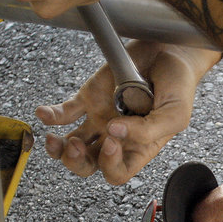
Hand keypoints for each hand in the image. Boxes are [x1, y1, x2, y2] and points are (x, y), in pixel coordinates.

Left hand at [37, 41, 220, 184]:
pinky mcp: (87, 98)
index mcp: (138, 147)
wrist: (169, 50)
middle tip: (77, 146)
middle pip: (89, 164)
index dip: (110, 163)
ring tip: (55, 139)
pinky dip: (51, 115)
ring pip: (72, 146)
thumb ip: (148, 130)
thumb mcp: (175, 113)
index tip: (111, 139)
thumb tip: (114, 133)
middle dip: (76, 162)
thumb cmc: (178, 85)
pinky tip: (44, 114)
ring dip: (59, 149)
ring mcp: (99, 118)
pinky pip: (64, 113)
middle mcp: (116, 137)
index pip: (117, 171)